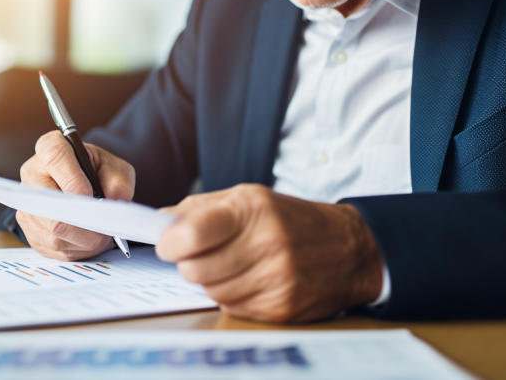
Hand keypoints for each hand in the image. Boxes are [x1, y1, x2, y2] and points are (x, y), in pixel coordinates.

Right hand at [17, 130, 135, 260]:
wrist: (83, 185)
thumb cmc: (97, 172)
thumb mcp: (115, 168)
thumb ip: (119, 181)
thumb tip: (116, 200)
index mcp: (50, 147)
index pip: (55, 158)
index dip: (73, 181)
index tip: (92, 197)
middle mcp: (32, 173)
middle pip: (49, 205)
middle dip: (82, 224)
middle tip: (105, 230)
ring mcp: (27, 202)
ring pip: (52, 232)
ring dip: (82, 240)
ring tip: (101, 237)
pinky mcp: (29, 227)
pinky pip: (51, 246)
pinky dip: (75, 249)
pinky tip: (88, 242)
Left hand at [156, 184, 383, 322]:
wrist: (348, 248)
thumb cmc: (289, 219)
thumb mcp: (247, 198)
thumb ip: (198, 209)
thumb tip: (157, 223)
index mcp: (253, 210)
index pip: (191, 234)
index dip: (169, 243)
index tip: (167, 243)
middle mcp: (266, 243)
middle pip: (193, 269)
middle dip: (189, 263)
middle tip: (203, 254)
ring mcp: (276, 279)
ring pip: (210, 291)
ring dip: (212, 280)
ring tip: (233, 264)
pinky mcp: (282, 307)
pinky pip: (232, 307)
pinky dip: (232, 296)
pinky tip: (250, 280)